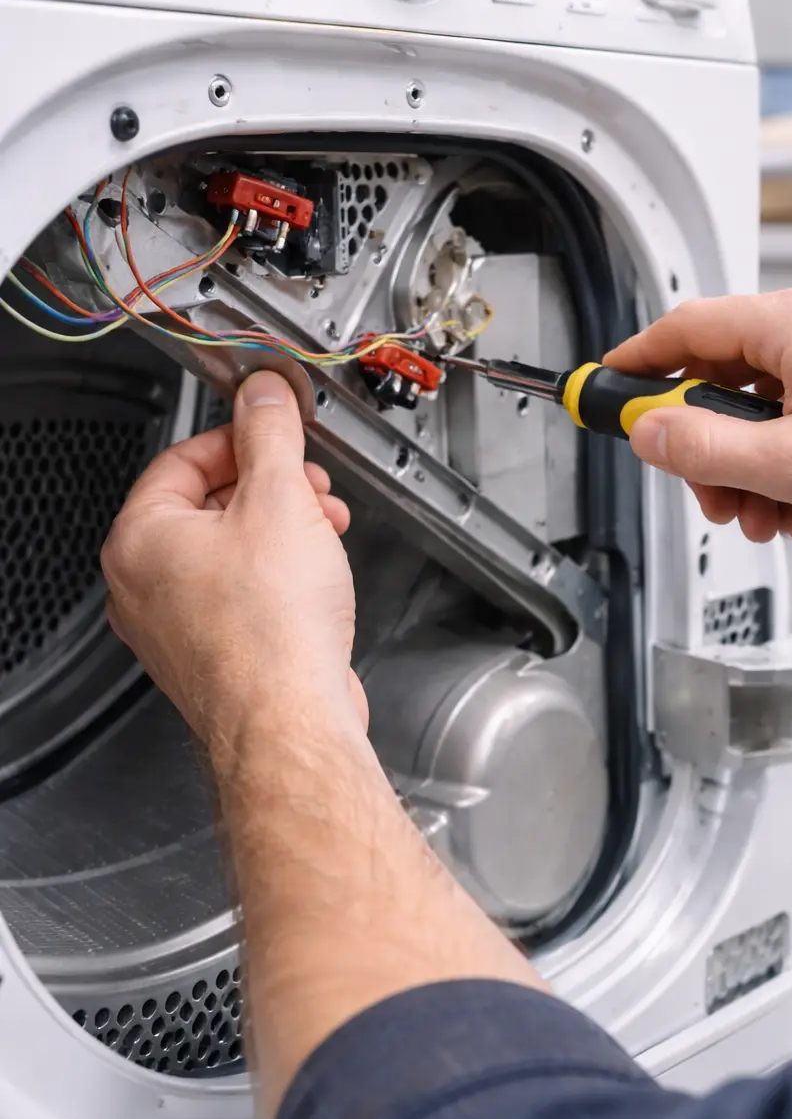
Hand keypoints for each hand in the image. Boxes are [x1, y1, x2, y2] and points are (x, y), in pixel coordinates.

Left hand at [101, 370, 367, 758]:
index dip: (238, 438)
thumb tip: (263, 396)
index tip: (275, 431)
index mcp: (139, 541)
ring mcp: (174, 627)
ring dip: (283, 530)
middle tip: (310, 485)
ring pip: (228, 552)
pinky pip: (241, 596)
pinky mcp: (212, 656)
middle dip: (271, 488)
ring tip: (325, 531)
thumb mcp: (281, 501)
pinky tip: (316, 579)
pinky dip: (278, 577)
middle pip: (207, 506)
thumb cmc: (271, 632)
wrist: (290, 722)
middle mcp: (143, 587)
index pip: (181, 460)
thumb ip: (270, 435)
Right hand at [606, 283, 791, 544]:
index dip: (636, 364)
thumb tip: (651, 433)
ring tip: (768, 513)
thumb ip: (707, 448)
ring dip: (750, 468)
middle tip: (709, 492)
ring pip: (761, 407)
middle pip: (721, 378)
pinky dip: (788, 463)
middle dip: (707, 448)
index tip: (607, 388)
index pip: (684, 329)